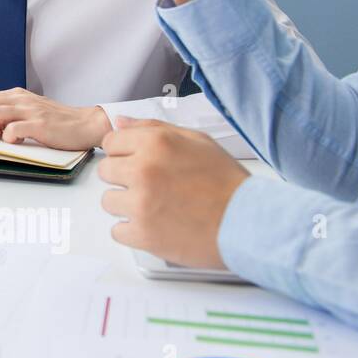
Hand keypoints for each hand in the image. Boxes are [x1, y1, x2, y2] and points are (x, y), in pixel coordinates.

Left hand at [0, 88, 111, 149]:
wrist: (86, 124)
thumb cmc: (57, 122)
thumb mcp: (30, 110)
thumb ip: (10, 113)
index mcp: (16, 95)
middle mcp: (20, 100)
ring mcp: (30, 111)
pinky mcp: (40, 125)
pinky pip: (13, 130)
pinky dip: (8, 138)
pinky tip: (15, 142)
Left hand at [97, 117, 248, 268]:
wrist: (250, 223)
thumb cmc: (227, 182)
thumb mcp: (197, 141)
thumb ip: (153, 128)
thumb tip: (119, 123)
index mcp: (155, 143)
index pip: (111, 143)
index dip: (125, 154)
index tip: (139, 163)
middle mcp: (144, 170)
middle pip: (106, 172)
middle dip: (124, 178)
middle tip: (153, 187)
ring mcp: (141, 204)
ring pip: (108, 202)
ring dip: (128, 206)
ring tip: (158, 208)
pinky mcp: (143, 234)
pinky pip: (117, 231)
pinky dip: (134, 232)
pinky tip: (157, 226)